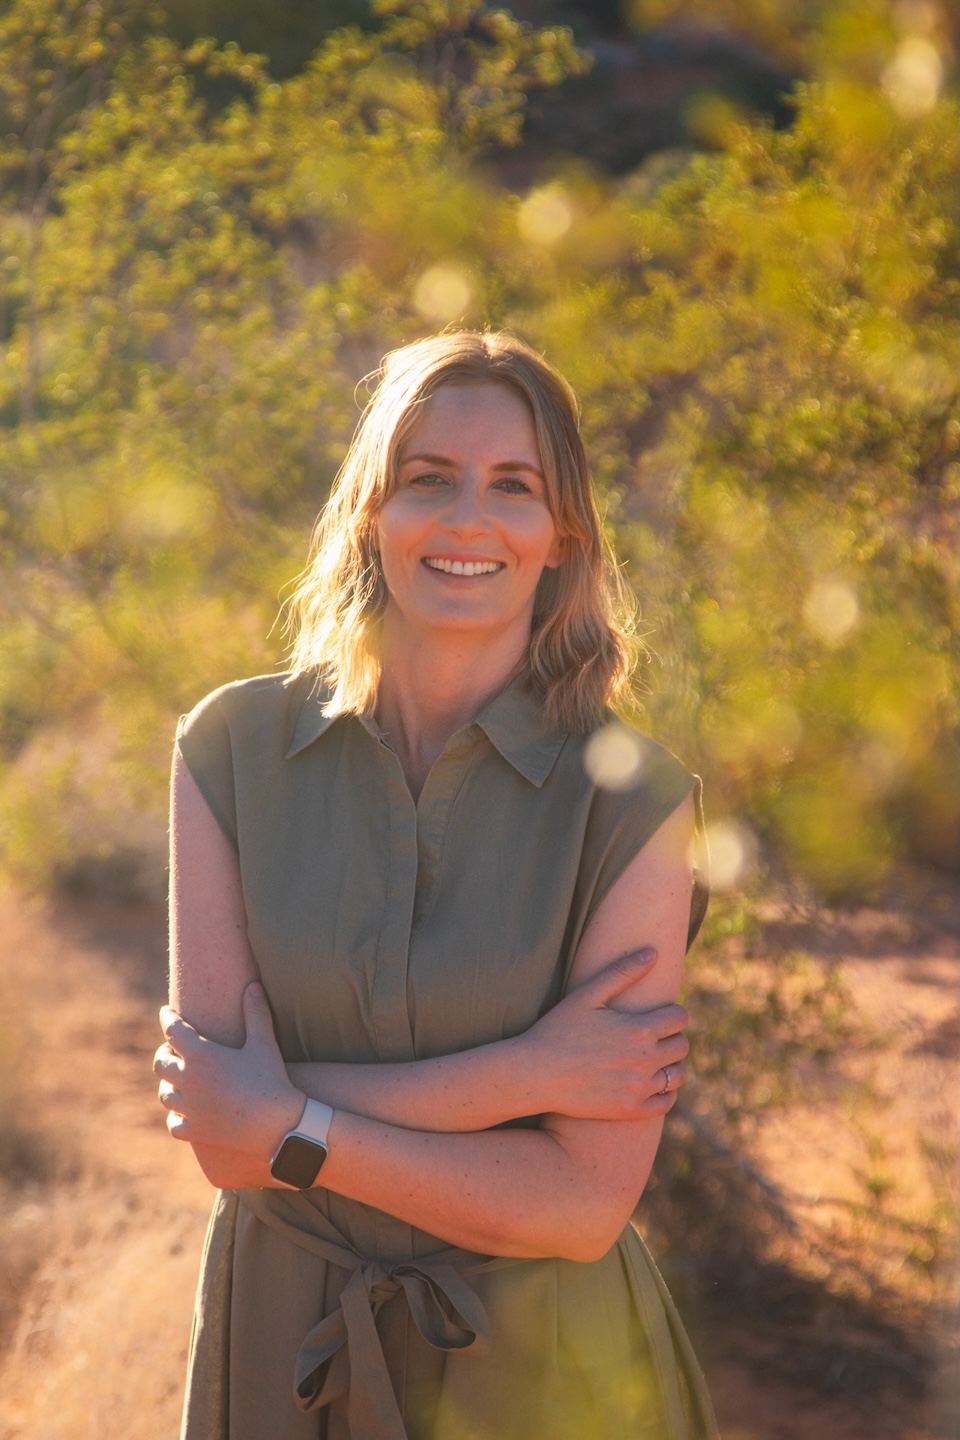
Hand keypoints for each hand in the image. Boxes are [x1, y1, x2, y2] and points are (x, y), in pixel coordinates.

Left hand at [154, 982, 304, 1159]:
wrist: (276, 1124)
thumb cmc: (270, 1079)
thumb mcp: (264, 1042)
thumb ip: (256, 1012)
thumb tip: (253, 985)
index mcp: (200, 1054)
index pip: (173, 1030)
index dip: (168, 1018)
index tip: (166, 1012)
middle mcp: (187, 1080)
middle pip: (161, 1062)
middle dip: (165, 1053)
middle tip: (172, 1049)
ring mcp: (188, 1108)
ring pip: (164, 1094)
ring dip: (170, 1084)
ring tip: (179, 1079)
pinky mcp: (194, 1130)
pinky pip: (174, 1122)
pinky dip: (177, 1115)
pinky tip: (185, 1112)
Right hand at [525, 950, 688, 1121]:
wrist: (534, 1074)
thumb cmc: (557, 1029)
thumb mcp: (587, 995)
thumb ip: (622, 972)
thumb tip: (653, 952)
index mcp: (639, 1030)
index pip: (680, 1018)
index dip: (672, 1013)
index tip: (659, 1014)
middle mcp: (645, 1060)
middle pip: (682, 1046)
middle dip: (673, 1037)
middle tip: (655, 1035)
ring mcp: (639, 1088)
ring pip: (678, 1075)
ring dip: (672, 1064)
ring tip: (654, 1058)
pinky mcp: (630, 1110)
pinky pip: (666, 1102)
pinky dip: (665, 1092)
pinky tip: (650, 1082)